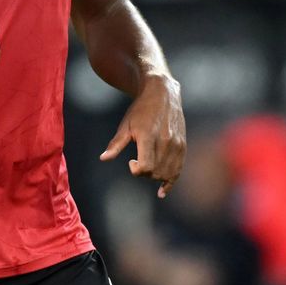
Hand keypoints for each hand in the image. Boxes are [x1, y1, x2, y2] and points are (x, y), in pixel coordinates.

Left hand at [100, 75, 184, 197]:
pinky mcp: (182, 145)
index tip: (131, 162)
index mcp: (149, 136)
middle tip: (138, 163)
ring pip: (167, 173)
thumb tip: (103, 159)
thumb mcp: (125, 125)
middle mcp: (165, 141)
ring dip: (155, 177)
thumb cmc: (140, 109)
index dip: (136, 170)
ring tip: (148, 167)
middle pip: (155, 172)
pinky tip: (162, 191)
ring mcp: (176, 144)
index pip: (146, 167)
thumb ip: (116, 144)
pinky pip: (178, 170)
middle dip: (145, 174)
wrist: (163, 93)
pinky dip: (170, 181)